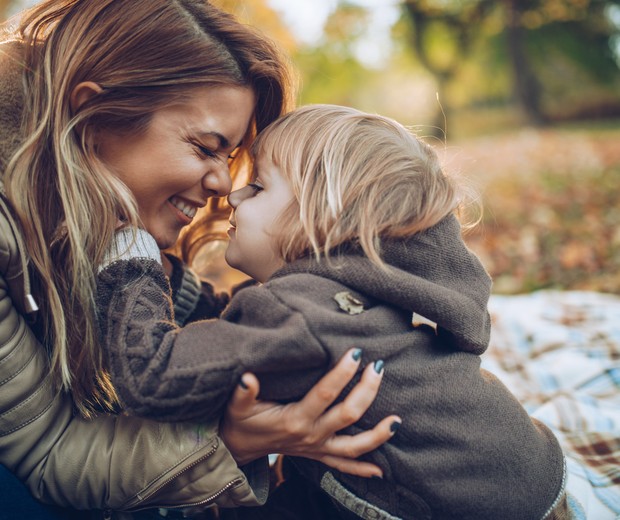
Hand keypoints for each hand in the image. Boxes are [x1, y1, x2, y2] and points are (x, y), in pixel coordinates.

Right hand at [220, 349, 400, 477]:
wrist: (237, 448)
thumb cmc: (240, 421)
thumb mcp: (237, 405)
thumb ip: (243, 392)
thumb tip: (247, 377)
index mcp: (294, 419)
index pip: (325, 393)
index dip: (342, 373)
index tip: (356, 353)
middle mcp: (311, 435)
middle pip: (349, 415)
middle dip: (367, 391)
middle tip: (379, 368)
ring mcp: (317, 448)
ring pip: (354, 446)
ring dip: (378, 435)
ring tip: (398, 421)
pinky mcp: (318, 456)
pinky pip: (343, 466)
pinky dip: (362, 469)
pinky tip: (381, 472)